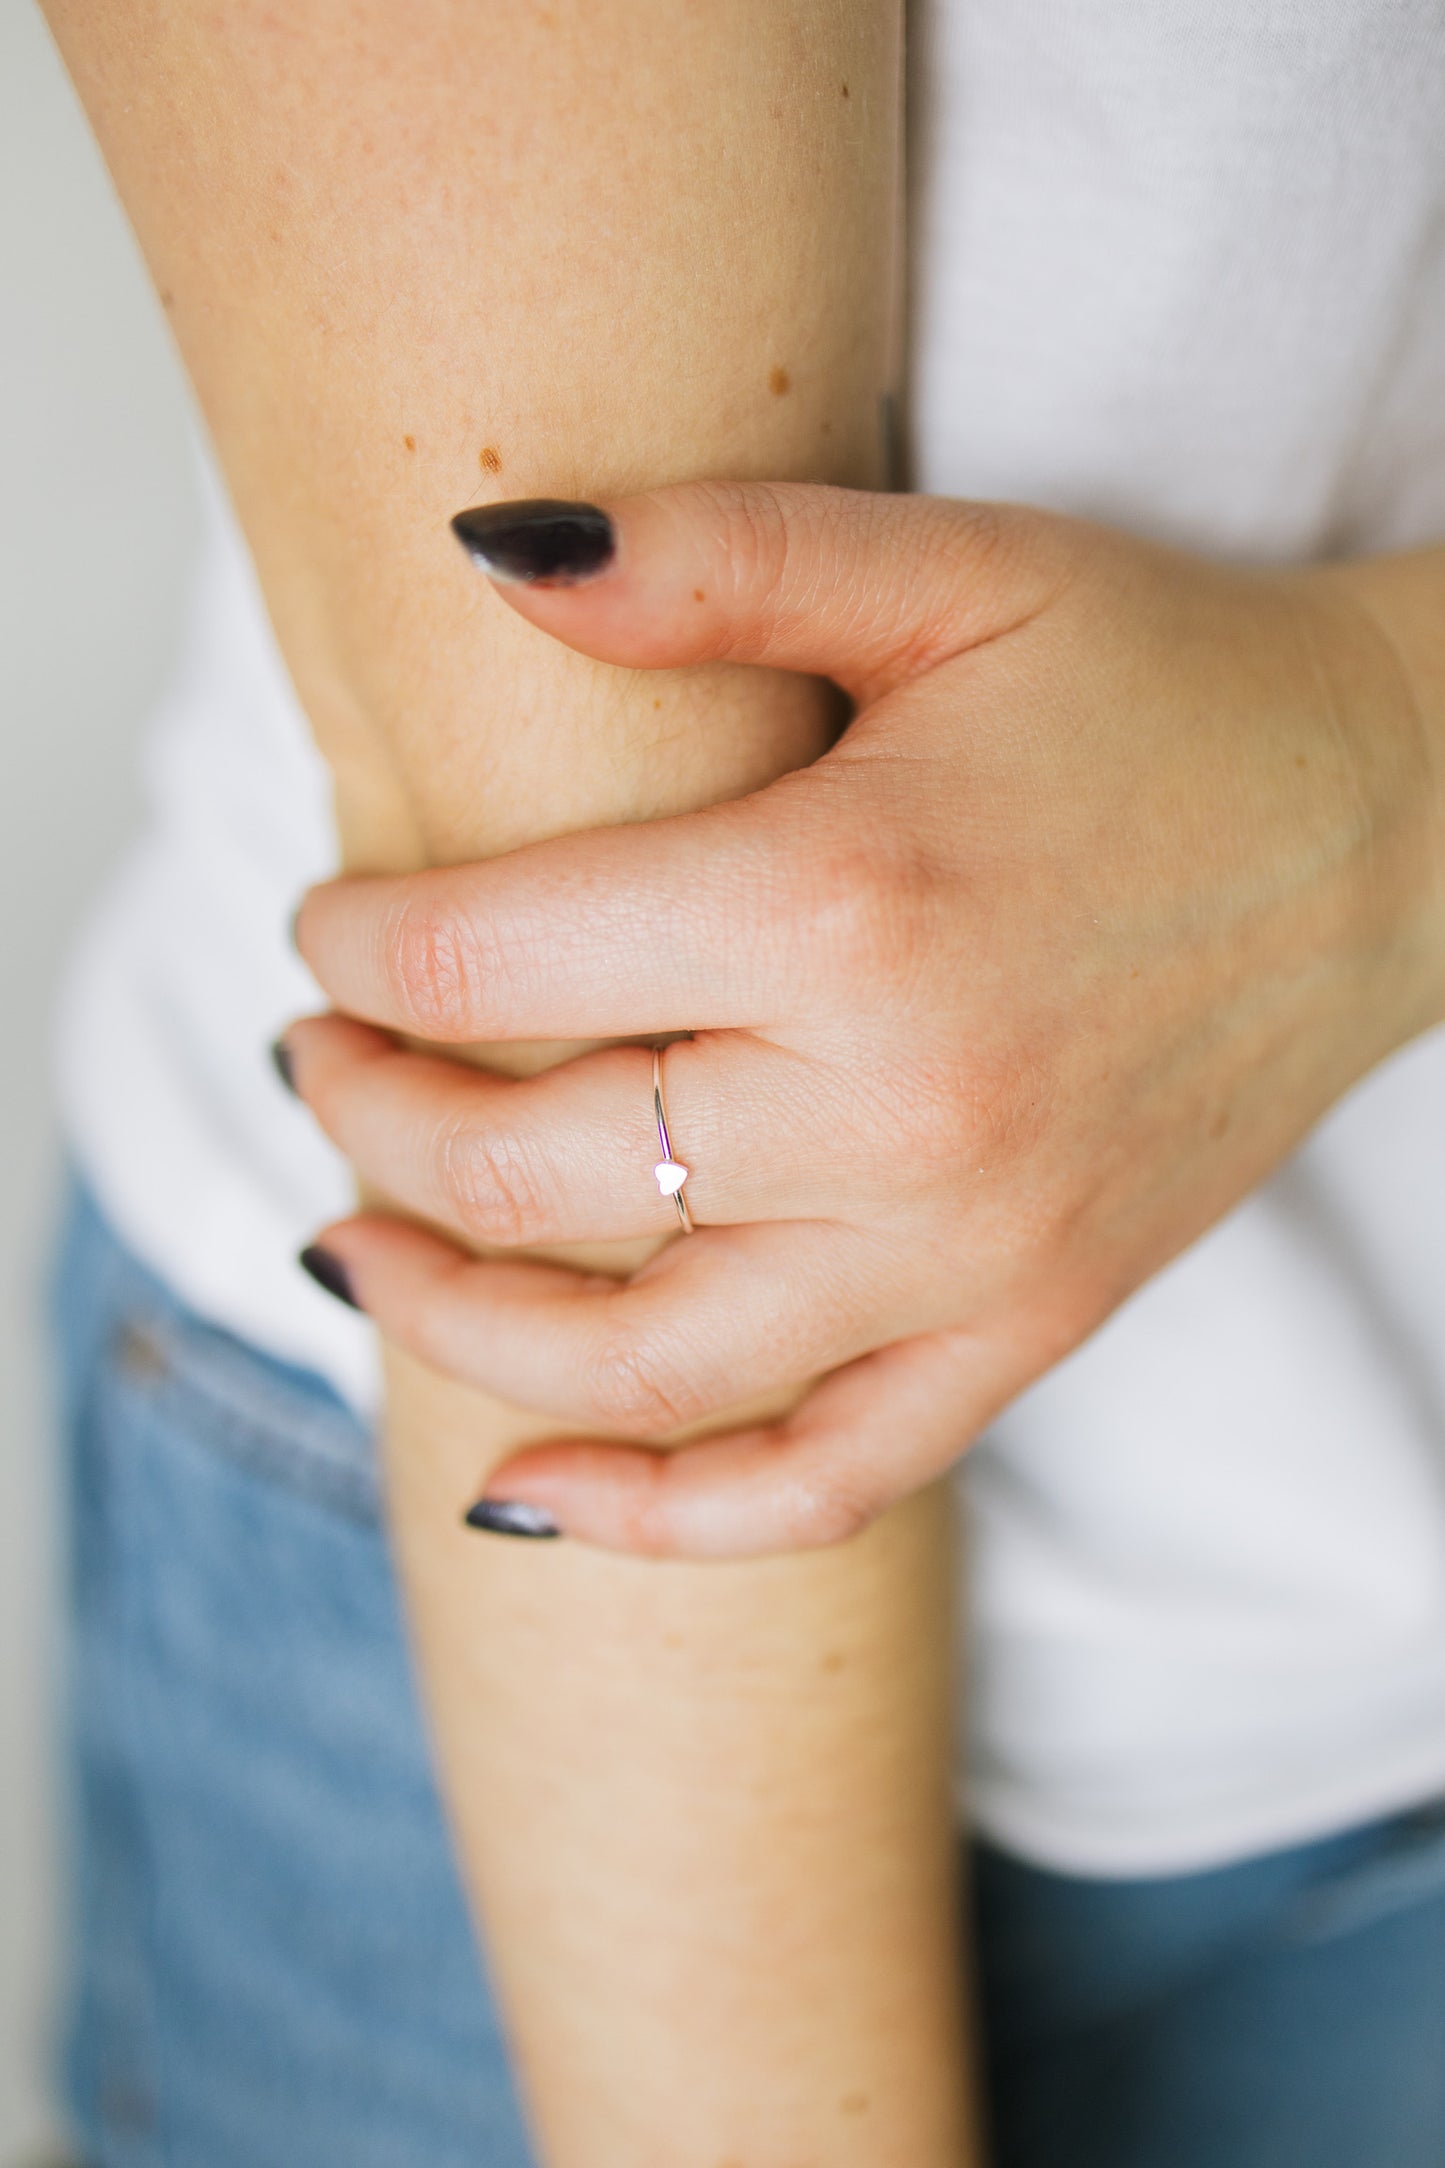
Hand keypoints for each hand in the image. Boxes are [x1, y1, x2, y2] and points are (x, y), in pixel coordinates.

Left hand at [289, 484, 1444, 1556]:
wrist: (1397, 828)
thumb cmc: (1165, 690)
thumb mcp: (949, 571)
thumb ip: (710, 559)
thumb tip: (486, 551)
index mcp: (848, 901)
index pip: (495, 968)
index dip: (361, 953)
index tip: (329, 933)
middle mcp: (899, 1111)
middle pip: (531, 1179)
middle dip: (371, 1123)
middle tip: (322, 1065)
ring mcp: (973, 1249)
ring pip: (640, 1368)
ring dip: (452, 1325)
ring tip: (356, 1251)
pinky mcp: (1032, 1324)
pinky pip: (820, 1481)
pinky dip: (661, 1514)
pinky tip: (531, 1488)